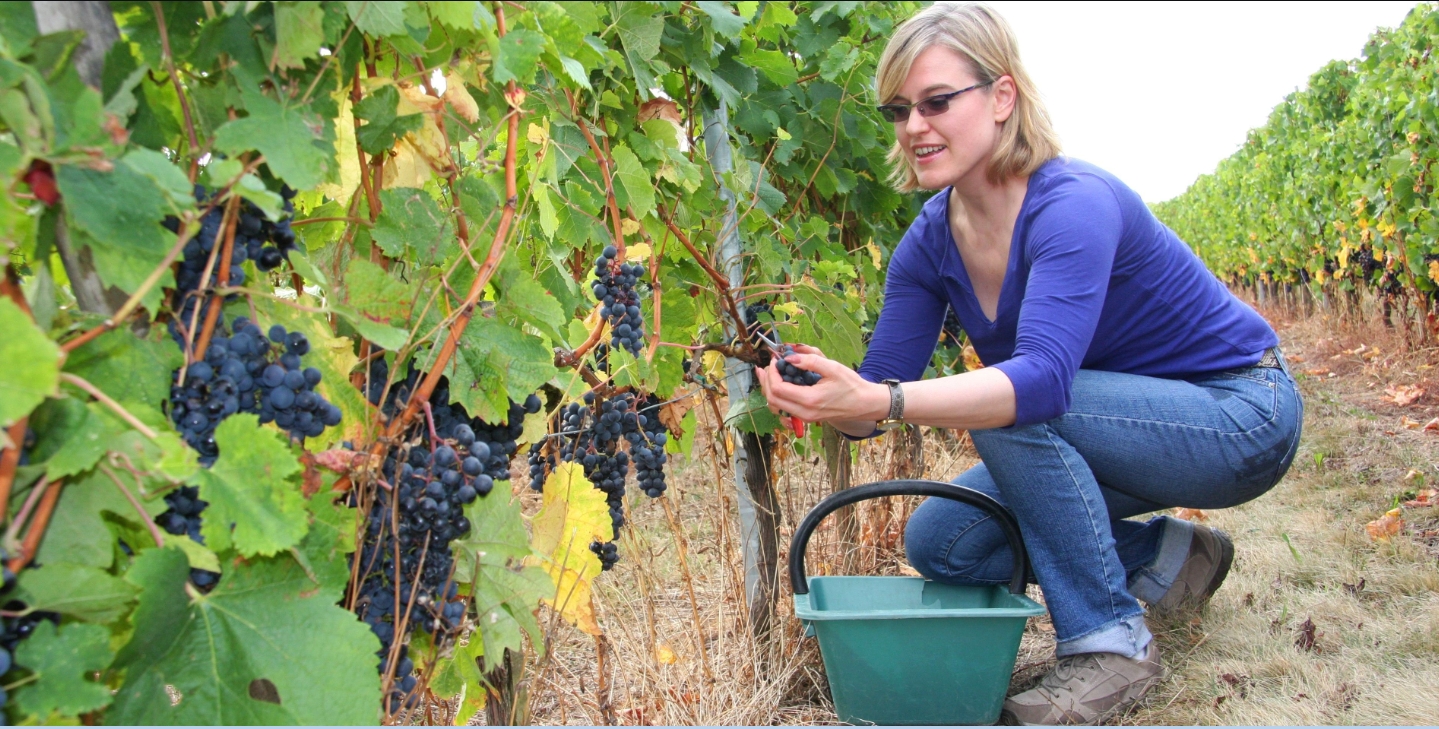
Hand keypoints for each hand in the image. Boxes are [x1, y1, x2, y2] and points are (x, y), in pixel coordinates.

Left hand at [754, 344, 886, 424]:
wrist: (864, 404)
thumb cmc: (851, 385)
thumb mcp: (833, 368)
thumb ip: (810, 360)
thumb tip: (789, 356)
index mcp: (810, 400)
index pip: (778, 388)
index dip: (772, 373)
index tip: (776, 360)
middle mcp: (804, 412)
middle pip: (772, 399)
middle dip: (766, 380)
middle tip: (768, 365)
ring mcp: (805, 417)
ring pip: (776, 405)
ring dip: (769, 389)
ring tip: (767, 373)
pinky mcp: (806, 417)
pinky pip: (784, 409)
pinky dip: (776, 397)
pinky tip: (776, 386)